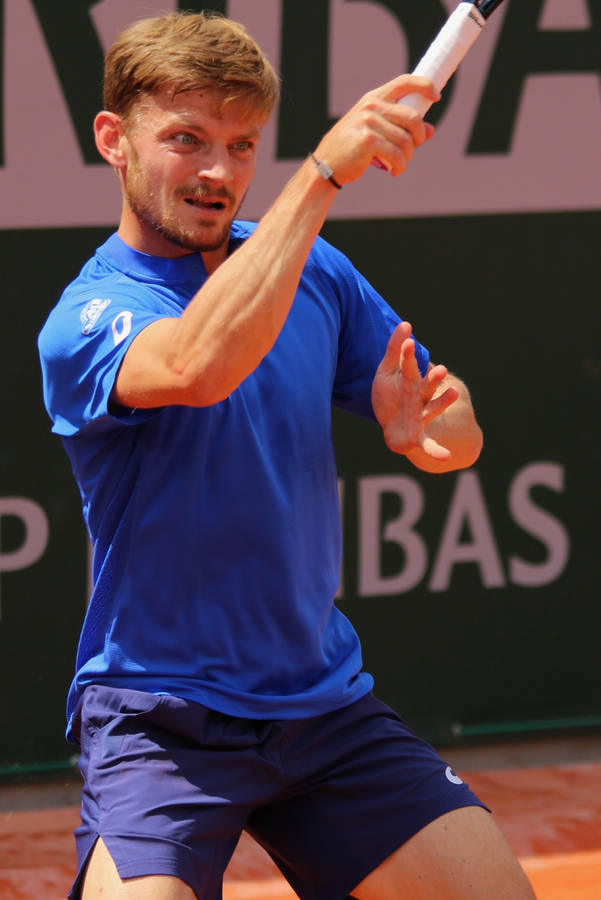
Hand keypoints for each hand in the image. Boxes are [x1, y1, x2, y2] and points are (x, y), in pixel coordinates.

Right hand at [312, 75, 439, 184]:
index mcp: (373, 98)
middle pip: (413, 117)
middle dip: (418, 137)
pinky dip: (400, 167)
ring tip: (399, 165)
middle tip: (412, 150)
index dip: (424, 86)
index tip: (436, 97)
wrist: (326, 164)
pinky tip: (394, 171)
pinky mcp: (368, 141)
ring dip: (407, 157)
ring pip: (407, 141)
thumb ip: (400, 127)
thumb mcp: (375, 131)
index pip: (404, 82)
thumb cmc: (351, 148)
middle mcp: (371, 106)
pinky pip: (397, 155)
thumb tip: (430, 131)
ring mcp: (369, 122)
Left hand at [371, 321, 458, 459]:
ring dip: (444, 402)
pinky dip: (437, 451)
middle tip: (440, 369)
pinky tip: (447, 457)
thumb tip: (406, 323)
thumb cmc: (391, 397)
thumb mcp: (387, 372)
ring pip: (434, 408)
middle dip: (434, 378)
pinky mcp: (419, 436)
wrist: (393, 428)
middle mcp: (419, 398)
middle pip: (427, 386)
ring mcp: (421, 416)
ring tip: (454, 393)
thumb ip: (394, 349)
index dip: (408, 356)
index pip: (410, 367)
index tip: (408, 342)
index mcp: (411, 382)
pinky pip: (429, 445)